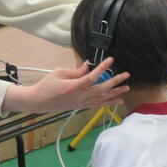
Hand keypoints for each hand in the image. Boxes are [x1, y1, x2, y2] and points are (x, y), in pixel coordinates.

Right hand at [2, 57, 129, 113]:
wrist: (39, 101)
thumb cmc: (46, 86)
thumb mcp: (58, 73)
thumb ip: (75, 71)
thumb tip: (88, 66)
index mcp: (73, 86)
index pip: (92, 76)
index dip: (103, 68)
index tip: (111, 60)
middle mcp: (79, 96)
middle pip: (102, 89)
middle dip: (116, 82)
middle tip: (126, 75)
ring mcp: (81, 103)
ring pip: (102, 99)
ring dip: (116, 93)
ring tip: (126, 88)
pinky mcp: (81, 106)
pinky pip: (98, 105)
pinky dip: (108, 103)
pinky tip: (117, 100)